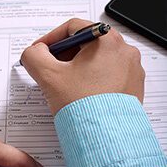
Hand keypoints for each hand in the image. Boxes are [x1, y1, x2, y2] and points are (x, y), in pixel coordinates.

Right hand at [21, 18, 144, 114]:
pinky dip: (91, 79)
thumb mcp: (49, 76)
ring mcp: (131, 70)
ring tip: (64, 84)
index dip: (50, 38)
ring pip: (96, 60)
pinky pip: (108, 75)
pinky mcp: (132, 86)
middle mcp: (125, 51)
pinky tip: (80, 94)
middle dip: (63, 55)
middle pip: (86, 43)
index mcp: (107, 40)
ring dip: (77, 67)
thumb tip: (34, 52)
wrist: (106, 138)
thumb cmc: (84, 107)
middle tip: (50, 69)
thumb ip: (34, 56)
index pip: (72, 28)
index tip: (40, 51)